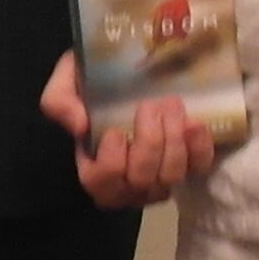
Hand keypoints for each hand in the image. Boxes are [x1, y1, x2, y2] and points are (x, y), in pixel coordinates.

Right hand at [49, 50, 223, 209]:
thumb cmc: (89, 84)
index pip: (102, 181)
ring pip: (170, 176)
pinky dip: (198, 148)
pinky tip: (194, 124)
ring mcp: (159, 180)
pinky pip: (197, 168)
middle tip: (151, 105)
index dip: (111, 161)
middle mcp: (127, 184)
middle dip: (150, 142)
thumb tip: (80, 126)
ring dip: (174, 141)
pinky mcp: (187, 167)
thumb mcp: (64, 85)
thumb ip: (60, 102)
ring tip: (172, 106)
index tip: (114, 130)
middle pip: (141, 179)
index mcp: (93, 169)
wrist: (122, 75)